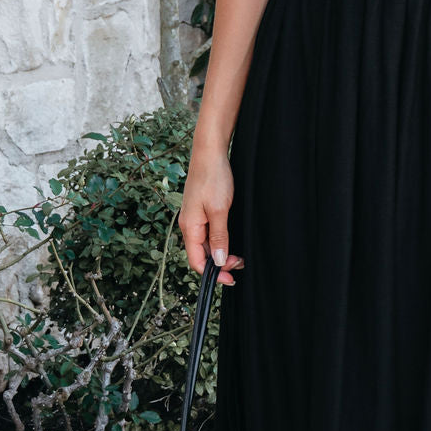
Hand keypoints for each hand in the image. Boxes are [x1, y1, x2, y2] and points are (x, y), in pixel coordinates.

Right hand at [178, 150, 243, 285]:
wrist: (210, 152)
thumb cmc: (213, 178)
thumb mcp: (220, 210)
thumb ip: (219, 236)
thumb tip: (219, 261)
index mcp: (190, 227)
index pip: (197, 262)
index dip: (213, 274)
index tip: (231, 278)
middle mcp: (189, 225)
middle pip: (202, 255)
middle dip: (220, 264)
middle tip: (241, 263)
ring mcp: (195, 218)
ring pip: (206, 245)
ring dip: (221, 253)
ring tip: (239, 255)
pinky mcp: (202, 211)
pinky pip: (209, 234)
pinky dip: (220, 241)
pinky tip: (231, 241)